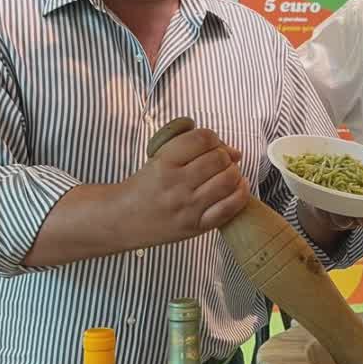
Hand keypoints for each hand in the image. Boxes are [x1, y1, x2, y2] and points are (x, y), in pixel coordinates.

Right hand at [125, 125, 248, 244]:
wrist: (122, 219)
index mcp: (164, 162)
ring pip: (228, 180)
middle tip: (220, 160)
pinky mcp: (197, 226)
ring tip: (228, 173)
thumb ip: (186, 143)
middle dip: (225, 155)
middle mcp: (177, 184)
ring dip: (234, 173)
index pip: (202, 138)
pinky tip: (237, 187)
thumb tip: (229, 148)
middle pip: (219, 159)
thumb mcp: (157, 157)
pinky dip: (240, 194)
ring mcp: (188, 206)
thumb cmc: (142, 188)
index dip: (213, 138)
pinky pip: (230, 207)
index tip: (212, 144)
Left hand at [296, 136, 362, 244]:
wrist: (320, 180)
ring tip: (336, 208)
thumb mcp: (359, 158)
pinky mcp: (327, 218)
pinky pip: (328, 220)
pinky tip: (322, 206)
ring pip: (347, 223)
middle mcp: (362, 210)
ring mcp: (345, 217)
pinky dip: (325, 213)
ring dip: (343, 217)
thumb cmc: (345, 170)